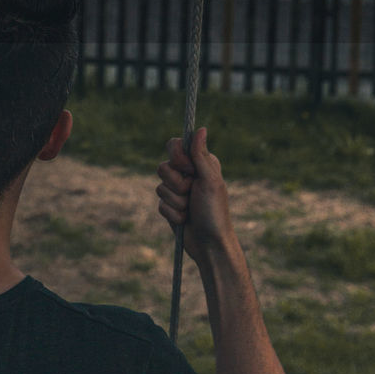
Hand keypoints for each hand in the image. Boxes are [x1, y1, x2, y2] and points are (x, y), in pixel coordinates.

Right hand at [155, 127, 235, 265]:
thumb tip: (201, 128)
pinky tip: (185, 220)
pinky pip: (160, 204)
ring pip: (160, 187)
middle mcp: (188, 174)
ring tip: (190, 209)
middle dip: (176, 184)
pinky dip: (173, 213)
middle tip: (192, 193)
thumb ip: (201, 155)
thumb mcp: (210, 181)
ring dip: (176, 201)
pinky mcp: (170, 206)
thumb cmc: (215, 212)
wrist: (210, 244)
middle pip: (163, 166)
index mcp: (201, 163)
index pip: (175, 145)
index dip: (176, 156)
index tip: (187, 168)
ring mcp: (178, 191)